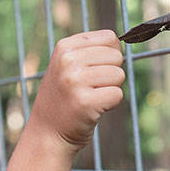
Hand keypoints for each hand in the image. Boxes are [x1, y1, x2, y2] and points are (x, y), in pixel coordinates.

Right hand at [27, 30, 124, 150]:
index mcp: (64, 47)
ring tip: (89, 98)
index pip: (109, 37)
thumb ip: (90, 50)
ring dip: (110, 89)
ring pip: (119, 75)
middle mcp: (68, 61)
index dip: (110, 55)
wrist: (47, 133)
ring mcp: (75, 81)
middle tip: (90, 88)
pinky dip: (110, 105)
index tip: (94, 70)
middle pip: (117, 57)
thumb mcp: (67, 65)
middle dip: (110, 74)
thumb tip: (122, 41)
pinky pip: (117, 95)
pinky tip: (92, 109)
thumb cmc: (64, 98)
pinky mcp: (84, 102)